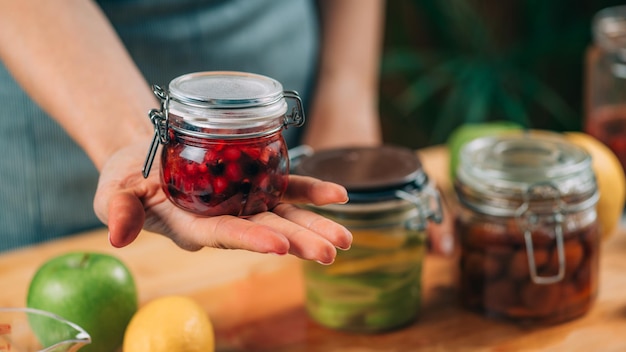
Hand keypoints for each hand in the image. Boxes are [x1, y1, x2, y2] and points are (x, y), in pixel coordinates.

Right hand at [93, 140, 352, 263]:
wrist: (149, 154)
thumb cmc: (128, 174)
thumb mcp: (114, 188)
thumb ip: (118, 210)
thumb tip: (116, 236)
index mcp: (192, 226)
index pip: (224, 235)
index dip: (251, 240)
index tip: (280, 246)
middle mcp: (224, 219)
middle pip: (265, 231)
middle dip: (298, 242)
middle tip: (329, 253)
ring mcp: (244, 202)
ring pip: (283, 214)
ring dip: (314, 224)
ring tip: (345, 239)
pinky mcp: (255, 184)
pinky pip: (288, 188)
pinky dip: (313, 190)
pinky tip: (339, 195)